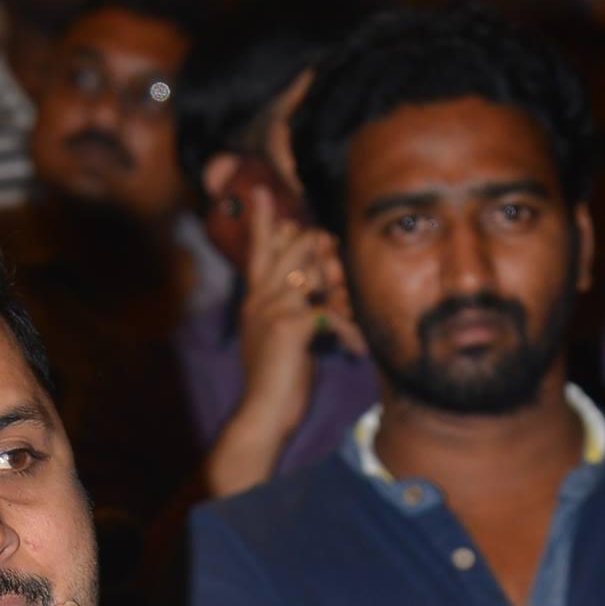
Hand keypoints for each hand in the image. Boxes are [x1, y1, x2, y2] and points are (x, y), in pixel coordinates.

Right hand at [237, 192, 359, 428]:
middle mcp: (259, 297)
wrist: (263, 414)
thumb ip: (291, 311)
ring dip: (337, 290)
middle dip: (322, 250)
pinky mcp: (290, 325)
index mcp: (254, 299)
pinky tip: (350, 348)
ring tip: (343, 318)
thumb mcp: (279, 338)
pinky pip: (330, 310)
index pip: (257, 250)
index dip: (261, 219)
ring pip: (315, 272)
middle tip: (335, 268)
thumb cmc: (277, 382)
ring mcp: (272, 308)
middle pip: (295, 247)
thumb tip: (314, 296)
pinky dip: (347, 329)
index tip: (259, 191)